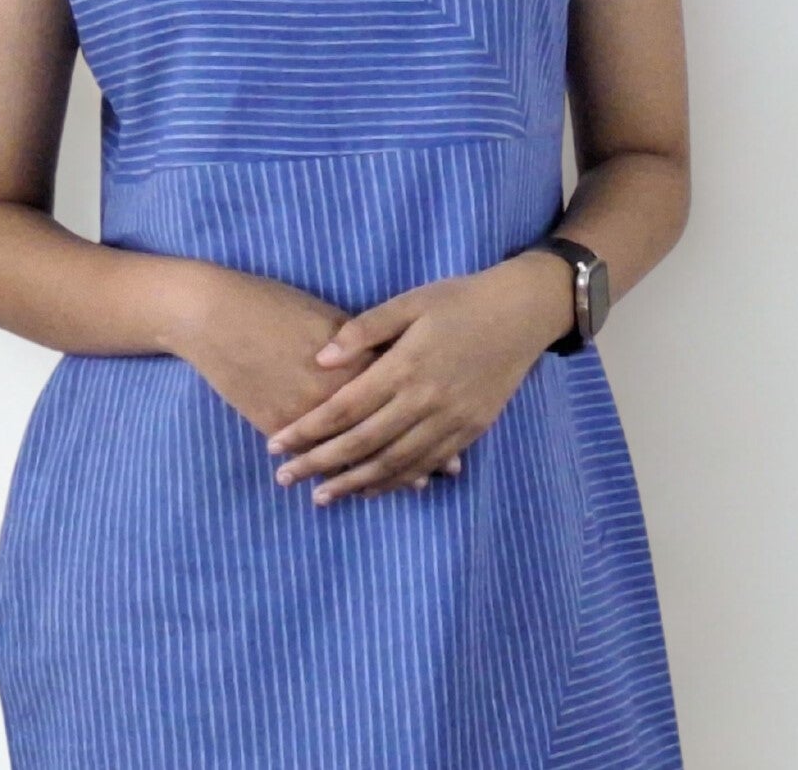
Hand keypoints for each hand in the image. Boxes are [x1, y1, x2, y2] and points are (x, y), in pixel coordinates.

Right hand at [166, 263, 462, 491]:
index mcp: (348, 359)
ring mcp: (302, 411)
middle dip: (414, 452)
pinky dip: (335, 469)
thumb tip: (391, 363)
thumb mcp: (323, 313)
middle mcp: (330, 391)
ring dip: (378, 471)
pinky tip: (351, 481)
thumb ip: (361, 341)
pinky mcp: (275, 423)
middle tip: (444, 473)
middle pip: (382, 429)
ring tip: (409, 486)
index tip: (455, 437)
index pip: (399, 394)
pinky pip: (313, 454)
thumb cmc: (271, 304)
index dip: (428, 418)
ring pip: (349, 449)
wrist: (213, 313)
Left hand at [264, 253, 572, 504]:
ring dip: (354, 483)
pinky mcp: (470, 431)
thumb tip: (320, 358)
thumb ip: (364, 330)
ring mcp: (451, 421)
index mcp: (406, 366)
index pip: (345, 408)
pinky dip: (395, 481)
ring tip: (321, 497)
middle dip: (320, 464)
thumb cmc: (459, 300)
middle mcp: (426, 401)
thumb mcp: (409, 302)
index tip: (276, 444)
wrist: (521, 313)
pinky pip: (425, 465)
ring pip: (394, 464)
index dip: (308, 430)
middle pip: (363, 443)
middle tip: (285, 479)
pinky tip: (370, 489)